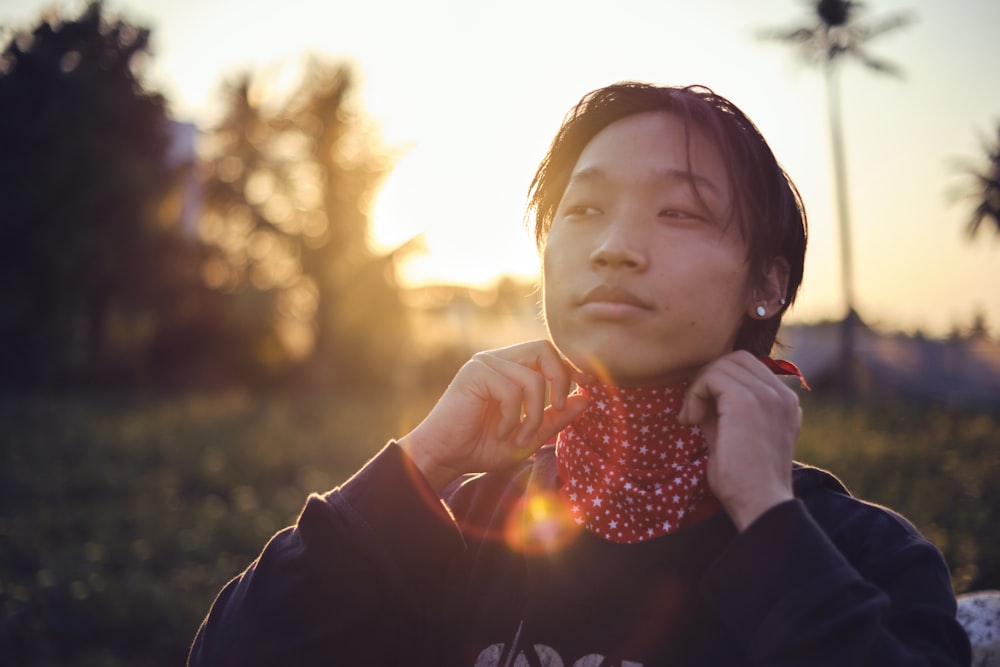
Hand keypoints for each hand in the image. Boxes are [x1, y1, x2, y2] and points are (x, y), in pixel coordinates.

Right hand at [398, 340, 592, 491]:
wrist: (444, 458)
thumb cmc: (481, 447)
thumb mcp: (529, 436)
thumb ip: (556, 417)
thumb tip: (588, 398)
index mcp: (510, 368)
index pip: (548, 352)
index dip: (570, 367)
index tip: (587, 386)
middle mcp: (497, 360)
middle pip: (544, 348)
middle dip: (561, 378)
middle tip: (560, 407)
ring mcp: (484, 363)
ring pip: (532, 378)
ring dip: (533, 415)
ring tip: (518, 438)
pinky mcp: (475, 373)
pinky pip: (512, 391)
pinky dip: (512, 418)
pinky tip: (500, 432)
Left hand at [678, 351, 801, 531]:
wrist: (760, 504)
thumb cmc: (744, 482)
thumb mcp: (733, 437)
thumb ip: (721, 412)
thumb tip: (699, 394)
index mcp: (784, 403)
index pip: (748, 368)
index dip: (718, 382)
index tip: (701, 411)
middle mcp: (782, 394)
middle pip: (735, 359)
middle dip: (708, 378)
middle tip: (693, 411)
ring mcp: (768, 395)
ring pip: (722, 365)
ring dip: (699, 387)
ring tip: (691, 419)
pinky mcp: (748, 400)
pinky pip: (712, 376)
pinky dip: (695, 393)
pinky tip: (690, 420)